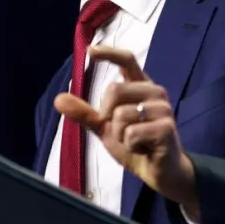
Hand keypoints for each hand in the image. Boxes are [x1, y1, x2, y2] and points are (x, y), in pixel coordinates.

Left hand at [54, 45, 199, 219]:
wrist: (160, 172)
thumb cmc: (136, 144)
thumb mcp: (105, 128)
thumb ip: (85, 113)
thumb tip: (58, 99)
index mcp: (140, 87)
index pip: (127, 60)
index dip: (109, 53)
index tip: (91, 51)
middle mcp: (154, 92)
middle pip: (115, 89)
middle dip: (106, 114)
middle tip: (121, 131)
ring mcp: (163, 109)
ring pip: (121, 114)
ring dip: (120, 135)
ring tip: (135, 141)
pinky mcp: (166, 128)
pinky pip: (131, 133)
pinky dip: (130, 145)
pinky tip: (143, 149)